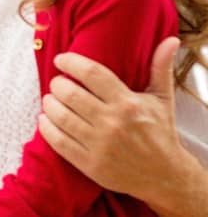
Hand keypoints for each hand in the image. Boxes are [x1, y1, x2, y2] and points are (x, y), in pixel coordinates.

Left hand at [40, 39, 188, 198]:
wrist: (165, 176)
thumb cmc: (160, 133)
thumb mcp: (162, 100)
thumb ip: (160, 69)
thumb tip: (170, 40)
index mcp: (128, 103)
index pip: (91, 74)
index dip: (71, 63)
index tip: (61, 60)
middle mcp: (112, 123)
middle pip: (70, 94)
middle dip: (57, 84)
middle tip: (57, 83)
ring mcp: (99, 145)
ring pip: (60, 116)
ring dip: (49, 103)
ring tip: (51, 99)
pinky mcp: (89, 164)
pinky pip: (57, 141)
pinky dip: (46, 127)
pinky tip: (45, 119)